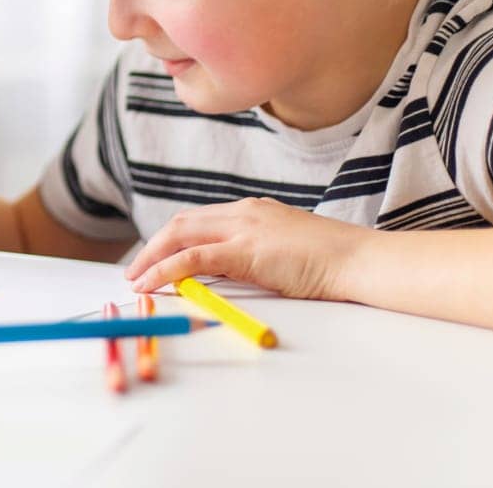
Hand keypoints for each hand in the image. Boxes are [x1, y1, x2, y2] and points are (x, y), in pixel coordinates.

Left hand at [124, 197, 372, 300]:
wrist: (358, 260)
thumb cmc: (331, 261)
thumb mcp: (284, 251)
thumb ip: (254, 255)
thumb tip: (225, 273)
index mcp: (252, 210)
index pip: (199, 219)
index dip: (171, 237)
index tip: (154, 256)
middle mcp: (243, 212)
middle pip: (182, 223)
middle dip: (152, 245)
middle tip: (134, 269)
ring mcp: (243, 227)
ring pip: (180, 236)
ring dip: (152, 257)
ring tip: (135, 279)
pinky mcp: (245, 250)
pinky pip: (192, 258)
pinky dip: (165, 270)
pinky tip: (151, 283)